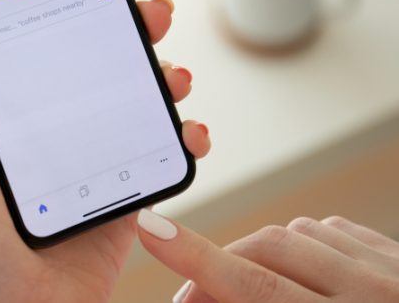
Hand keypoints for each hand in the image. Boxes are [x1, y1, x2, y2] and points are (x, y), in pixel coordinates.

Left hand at [0, 0, 209, 302]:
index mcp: (10, 112)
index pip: (41, 37)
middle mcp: (53, 124)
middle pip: (96, 55)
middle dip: (127, 20)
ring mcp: (93, 153)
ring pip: (136, 93)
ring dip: (161, 69)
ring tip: (171, 67)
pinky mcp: (125, 186)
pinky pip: (162, 148)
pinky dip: (185, 134)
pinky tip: (189, 127)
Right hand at [137, 208, 398, 301]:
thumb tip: (213, 299)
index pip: (254, 285)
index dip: (196, 258)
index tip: (151, 231)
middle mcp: (380, 292)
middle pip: (269, 247)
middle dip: (217, 263)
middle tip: (191, 298)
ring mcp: (397, 268)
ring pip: (299, 231)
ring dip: (259, 255)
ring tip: (244, 289)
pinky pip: (335, 230)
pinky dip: (303, 245)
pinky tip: (296, 272)